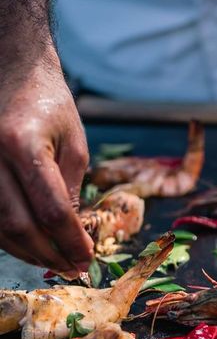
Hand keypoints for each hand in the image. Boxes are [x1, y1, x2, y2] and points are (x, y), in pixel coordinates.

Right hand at [0, 45, 93, 276]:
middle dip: (48, 254)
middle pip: (18, 226)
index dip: (70, 242)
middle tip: (71, 268)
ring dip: (27, 252)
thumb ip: (71, 189)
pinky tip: (30, 245)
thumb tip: (70, 232)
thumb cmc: (49, 103)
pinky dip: (9, 237)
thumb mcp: (74, 143)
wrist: (11, 70)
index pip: (51, 210)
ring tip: (53, 261)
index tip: (86, 259)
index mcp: (23, 144)